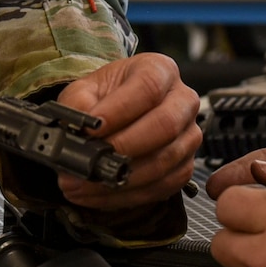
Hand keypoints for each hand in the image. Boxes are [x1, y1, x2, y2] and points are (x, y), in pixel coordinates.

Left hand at [54, 53, 200, 211]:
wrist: (120, 113)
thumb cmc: (108, 97)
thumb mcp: (86, 89)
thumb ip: (77, 103)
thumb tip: (77, 126)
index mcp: (160, 71)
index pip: (148, 88)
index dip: (120, 110)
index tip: (92, 129)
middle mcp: (183, 102)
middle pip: (164, 126)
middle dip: (122, 148)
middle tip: (89, 161)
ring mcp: (188, 137)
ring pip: (163, 162)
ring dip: (120, 178)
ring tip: (83, 183)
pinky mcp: (184, 167)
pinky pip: (161, 187)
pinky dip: (126, 195)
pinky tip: (98, 193)